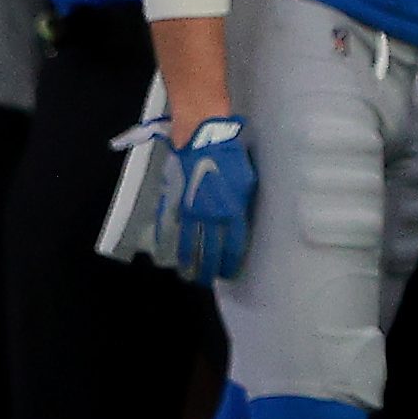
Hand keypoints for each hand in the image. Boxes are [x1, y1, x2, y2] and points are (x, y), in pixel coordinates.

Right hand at [152, 115, 256, 282]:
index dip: (230, 263)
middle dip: (209, 270)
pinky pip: (172, 229)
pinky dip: (171, 243)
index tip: (228, 273)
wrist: (202, 137)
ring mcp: (191, 211)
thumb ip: (243, 205)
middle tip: (207, 281)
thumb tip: (240, 220)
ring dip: (189, 263)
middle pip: (210, 252)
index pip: (233, 247)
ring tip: (189, 276)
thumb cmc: (231, 155)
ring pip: (189, 245)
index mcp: (233, 213)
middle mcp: (212, 217)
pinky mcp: (176, 202)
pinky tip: (169, 255)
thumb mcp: (247, 181)